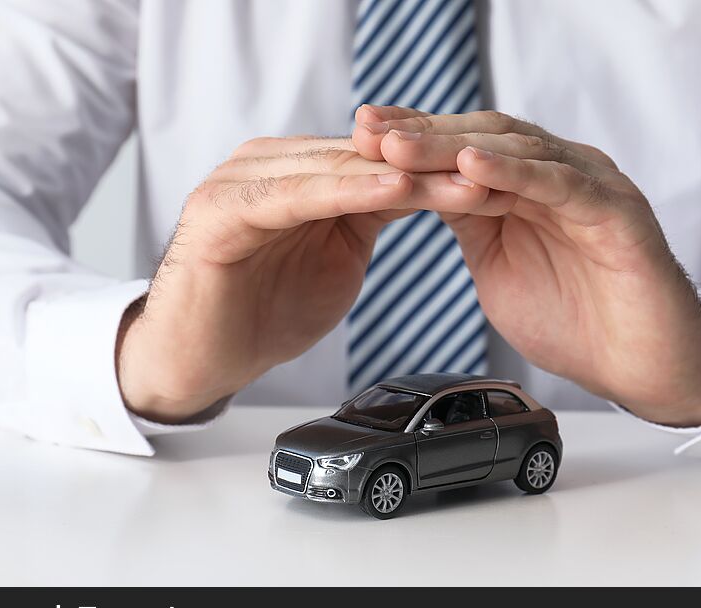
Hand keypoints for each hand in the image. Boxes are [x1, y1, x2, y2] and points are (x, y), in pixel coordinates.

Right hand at [116, 136, 495, 421]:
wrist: (200, 358)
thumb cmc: (263, 311)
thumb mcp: (336, 258)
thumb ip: (367, 218)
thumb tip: (419, 190)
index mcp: (297, 173)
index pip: (380, 161)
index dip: (441, 170)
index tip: (500, 181)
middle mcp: (270, 165)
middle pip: (366, 157)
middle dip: (434, 168)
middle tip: (497, 174)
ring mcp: (242, 181)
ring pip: (339, 168)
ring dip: (405, 174)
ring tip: (463, 179)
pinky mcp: (222, 208)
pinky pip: (296, 194)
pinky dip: (347, 191)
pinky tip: (394, 189)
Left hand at [353, 106, 700, 425]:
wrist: (638, 368)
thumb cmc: (573, 320)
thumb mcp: (495, 263)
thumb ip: (467, 222)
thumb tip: (419, 188)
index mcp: (529, 186)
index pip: (463, 147)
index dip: (412, 139)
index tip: (358, 136)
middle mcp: (559, 174)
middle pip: (483, 138)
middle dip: (421, 133)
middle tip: (367, 130)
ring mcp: (590, 187)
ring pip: (517, 150)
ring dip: (453, 147)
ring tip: (400, 145)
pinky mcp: (617, 212)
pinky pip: (560, 184)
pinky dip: (515, 173)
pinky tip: (470, 166)